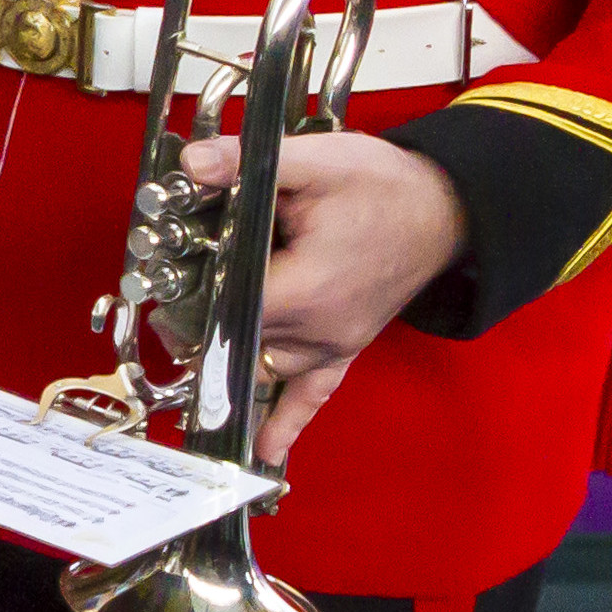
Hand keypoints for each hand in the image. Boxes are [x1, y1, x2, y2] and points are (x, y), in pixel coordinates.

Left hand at [175, 130, 470, 464]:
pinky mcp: (346, 347)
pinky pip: (313, 394)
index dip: (187, 299)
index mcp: (306, 291)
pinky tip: (268, 449)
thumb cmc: (385, 186)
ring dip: (228, 358)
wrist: (447, 207)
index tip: (163, 281)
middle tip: (166, 295)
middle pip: (236, 340)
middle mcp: (319, 331)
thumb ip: (248, 165)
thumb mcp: (316, 162)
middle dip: (198, 321)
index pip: (224, 313)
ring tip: (187, 345)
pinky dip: (288, 420)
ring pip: (261, 367)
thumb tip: (192, 164)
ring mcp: (334, 345)